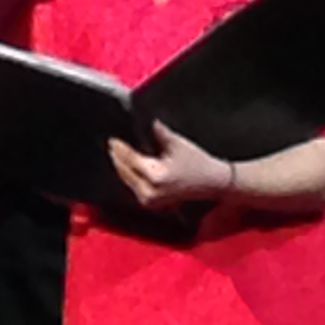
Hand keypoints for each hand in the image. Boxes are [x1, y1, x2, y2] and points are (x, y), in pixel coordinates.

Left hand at [106, 119, 231, 210]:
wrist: (213, 182)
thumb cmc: (198, 163)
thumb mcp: (177, 143)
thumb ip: (158, 132)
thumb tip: (144, 121)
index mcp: (156, 176)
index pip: (129, 160)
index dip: (119, 148)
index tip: (113, 139)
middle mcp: (150, 191)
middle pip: (124, 171)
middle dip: (117, 157)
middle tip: (112, 144)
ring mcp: (150, 200)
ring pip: (127, 180)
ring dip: (121, 166)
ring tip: (116, 152)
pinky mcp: (152, 203)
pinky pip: (133, 187)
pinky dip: (129, 176)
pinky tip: (127, 166)